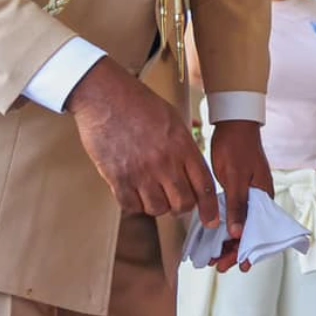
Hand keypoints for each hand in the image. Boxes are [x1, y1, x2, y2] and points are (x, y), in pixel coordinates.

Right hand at [66, 59, 219, 224]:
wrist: (104, 96)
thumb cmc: (137, 103)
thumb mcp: (172, 119)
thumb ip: (184, 146)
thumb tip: (192, 168)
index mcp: (182, 146)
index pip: (204, 186)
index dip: (210, 208)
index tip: (211, 220)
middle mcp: (164, 162)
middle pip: (183, 203)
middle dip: (181, 208)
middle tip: (175, 203)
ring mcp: (141, 172)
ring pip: (158, 209)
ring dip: (156, 205)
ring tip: (150, 192)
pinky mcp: (117, 177)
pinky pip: (132, 206)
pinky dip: (134, 204)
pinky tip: (132, 192)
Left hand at [210, 121, 272, 272]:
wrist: (235, 123)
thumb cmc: (236, 147)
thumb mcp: (235, 178)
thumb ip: (237, 206)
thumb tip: (238, 234)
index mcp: (264, 197)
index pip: (258, 232)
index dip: (247, 250)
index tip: (237, 265)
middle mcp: (261, 199)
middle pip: (251, 233)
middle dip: (236, 251)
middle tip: (219, 265)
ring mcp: (251, 195)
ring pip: (243, 226)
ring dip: (230, 242)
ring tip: (215, 256)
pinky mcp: (242, 191)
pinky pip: (237, 215)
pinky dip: (228, 227)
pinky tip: (216, 236)